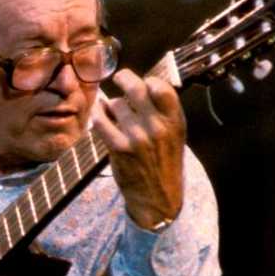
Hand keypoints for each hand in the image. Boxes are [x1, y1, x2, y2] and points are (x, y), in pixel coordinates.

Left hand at [91, 69, 185, 228]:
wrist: (158, 197)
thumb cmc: (165, 162)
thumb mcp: (176, 135)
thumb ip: (164, 111)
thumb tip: (143, 85)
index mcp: (174, 122)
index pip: (161, 87)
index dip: (149, 81)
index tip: (144, 83)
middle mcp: (157, 127)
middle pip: (136, 88)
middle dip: (124, 78)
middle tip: (120, 78)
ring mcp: (137, 137)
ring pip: (116, 104)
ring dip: (112, 105)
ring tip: (114, 112)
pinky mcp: (119, 148)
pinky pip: (101, 121)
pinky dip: (98, 114)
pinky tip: (100, 114)